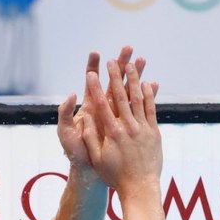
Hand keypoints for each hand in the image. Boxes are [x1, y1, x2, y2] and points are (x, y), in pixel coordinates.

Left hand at [57, 47, 155, 167]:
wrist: (90, 171)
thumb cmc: (75, 152)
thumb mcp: (66, 132)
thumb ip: (66, 113)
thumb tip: (72, 94)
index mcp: (89, 107)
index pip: (91, 82)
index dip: (93, 67)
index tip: (96, 53)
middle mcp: (104, 107)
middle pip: (113, 81)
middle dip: (120, 64)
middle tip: (128, 48)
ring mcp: (117, 115)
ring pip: (128, 91)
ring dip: (135, 76)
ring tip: (143, 60)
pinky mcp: (128, 124)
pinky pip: (139, 107)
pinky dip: (146, 96)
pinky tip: (153, 84)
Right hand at [82, 60, 161, 196]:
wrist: (140, 188)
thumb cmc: (114, 176)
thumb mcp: (97, 158)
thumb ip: (90, 136)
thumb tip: (85, 117)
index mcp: (111, 132)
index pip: (101, 104)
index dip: (95, 87)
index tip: (91, 73)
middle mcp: (127, 127)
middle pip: (120, 96)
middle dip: (115, 76)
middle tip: (111, 60)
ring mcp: (142, 128)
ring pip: (137, 98)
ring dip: (134, 79)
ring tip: (131, 63)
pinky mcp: (154, 132)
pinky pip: (151, 109)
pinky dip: (149, 95)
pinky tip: (148, 83)